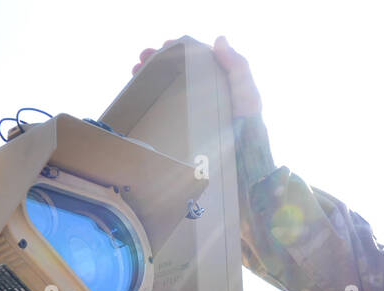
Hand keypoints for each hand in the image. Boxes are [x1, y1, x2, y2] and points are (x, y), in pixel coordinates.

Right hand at [132, 35, 261, 118]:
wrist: (241, 158)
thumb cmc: (248, 125)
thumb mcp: (248, 94)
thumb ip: (237, 67)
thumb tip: (219, 39)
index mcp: (218, 78)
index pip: (195, 56)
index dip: (178, 48)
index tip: (163, 45)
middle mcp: (204, 90)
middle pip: (177, 68)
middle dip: (158, 60)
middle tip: (142, 59)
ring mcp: (193, 108)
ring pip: (168, 85)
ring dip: (151, 75)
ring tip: (135, 72)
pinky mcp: (184, 125)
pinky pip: (166, 108)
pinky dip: (152, 98)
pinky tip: (141, 95)